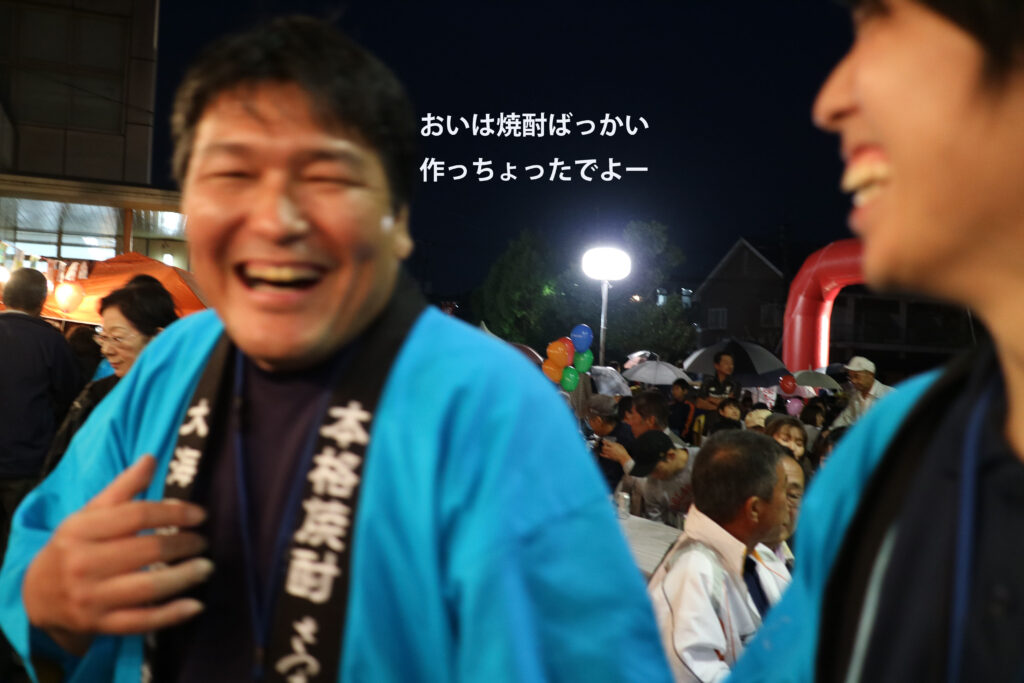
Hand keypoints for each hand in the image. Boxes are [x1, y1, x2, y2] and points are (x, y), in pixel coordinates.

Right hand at [23, 455, 211, 655]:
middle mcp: (83, 564)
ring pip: (148, 587)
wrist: (37, 596)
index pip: (136, 515)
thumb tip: (151, 458)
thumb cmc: (73, 547)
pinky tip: (195, 605)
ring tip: (206, 567)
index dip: (174, 512)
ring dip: (184, 577)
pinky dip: (171, 615)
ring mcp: (91, 598)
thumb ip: (122, 488)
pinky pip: (141, 621)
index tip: (200, 515)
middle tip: (204, 542)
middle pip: (146, 550)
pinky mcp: (100, 624)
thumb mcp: (89, 514)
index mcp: (81, 530)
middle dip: (184, 544)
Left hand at [599, 440, 630, 466]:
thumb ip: (615, 444)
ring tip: (604, 448)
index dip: (604, 441)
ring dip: (603, 449)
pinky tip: (601, 453)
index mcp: (613, 445)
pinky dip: (602, 454)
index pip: (606, 442)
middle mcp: (610, 449)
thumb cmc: (623, 451)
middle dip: (603, 445)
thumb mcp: (620, 445)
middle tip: (604, 445)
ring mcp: (609, 453)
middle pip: (604, 447)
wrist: (623, 457)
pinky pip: (604, 456)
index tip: (603, 441)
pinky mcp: (609, 457)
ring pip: (603, 451)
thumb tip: (612, 443)